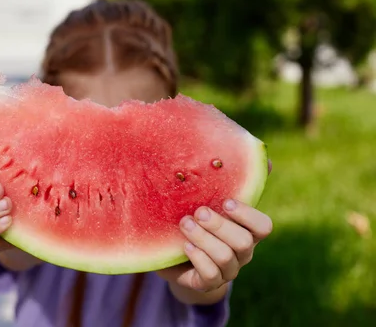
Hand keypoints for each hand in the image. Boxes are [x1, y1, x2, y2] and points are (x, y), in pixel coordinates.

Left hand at [157, 160, 272, 294]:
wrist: (176, 257)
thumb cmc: (198, 222)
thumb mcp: (210, 201)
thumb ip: (234, 180)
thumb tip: (266, 159)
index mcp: (246, 231)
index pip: (263, 227)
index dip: (247, 215)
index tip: (226, 202)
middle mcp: (242, 252)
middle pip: (244, 242)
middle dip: (220, 226)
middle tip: (199, 211)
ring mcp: (227, 270)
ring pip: (226, 258)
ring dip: (204, 239)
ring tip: (185, 224)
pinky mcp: (207, 283)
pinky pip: (211, 275)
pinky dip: (198, 258)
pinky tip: (185, 246)